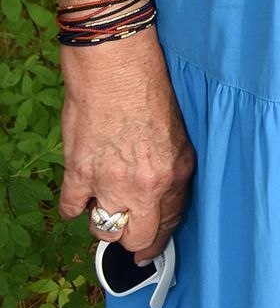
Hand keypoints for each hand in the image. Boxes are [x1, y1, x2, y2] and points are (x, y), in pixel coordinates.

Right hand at [59, 29, 194, 260]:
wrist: (116, 62)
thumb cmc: (150, 87)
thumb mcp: (178, 131)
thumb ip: (172, 169)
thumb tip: (160, 198)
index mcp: (174, 172)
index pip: (169, 223)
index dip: (160, 237)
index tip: (153, 245)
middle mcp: (144, 184)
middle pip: (137, 239)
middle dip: (134, 240)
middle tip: (129, 235)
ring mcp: (109, 181)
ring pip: (104, 231)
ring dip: (104, 222)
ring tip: (107, 206)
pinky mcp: (79, 173)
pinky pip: (72, 209)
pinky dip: (76, 205)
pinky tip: (82, 194)